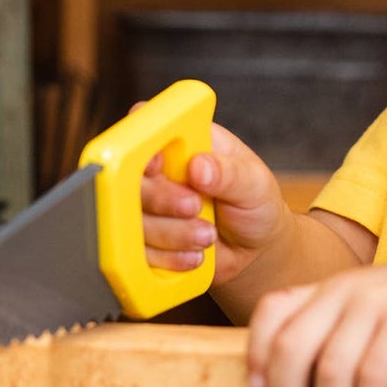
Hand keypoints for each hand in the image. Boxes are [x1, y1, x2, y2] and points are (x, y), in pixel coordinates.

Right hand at [140, 119, 289, 287]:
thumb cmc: (255, 203)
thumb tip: (199, 165)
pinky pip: (137, 252)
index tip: (157, 163)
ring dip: (171, 232)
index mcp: (186, 141)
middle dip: (161, 197)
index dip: (142, 143)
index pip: (149, 130)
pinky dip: (167, 256)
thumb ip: (229, 173)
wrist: (254, 249)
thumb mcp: (255, 183)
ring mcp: (150, 206)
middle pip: (130, 177)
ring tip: (207, 235)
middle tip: (195, 207)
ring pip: (132, 219)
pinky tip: (195, 254)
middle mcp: (162, 170)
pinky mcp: (146, 240)